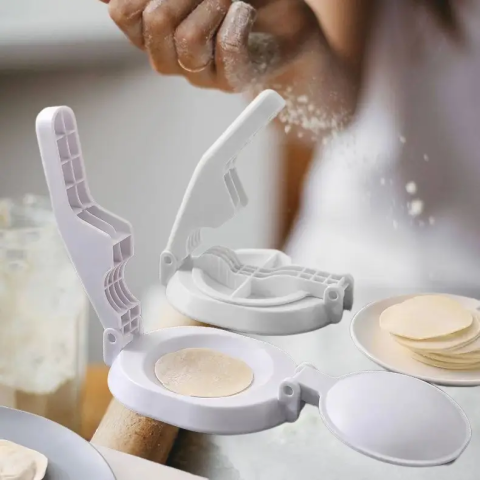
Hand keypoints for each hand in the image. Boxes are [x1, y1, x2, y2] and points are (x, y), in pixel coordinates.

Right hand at [100, 0, 321, 91]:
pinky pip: (227, 49)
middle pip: (154, 24)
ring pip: (188, 40)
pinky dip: (238, 19)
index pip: (123, 14)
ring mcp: (202, 74)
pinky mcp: (233, 81)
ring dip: (213, 5)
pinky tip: (244, 12)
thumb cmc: (244, 0)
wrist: (284, 26)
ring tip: (230, 0)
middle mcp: (172, 57)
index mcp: (153, 32)